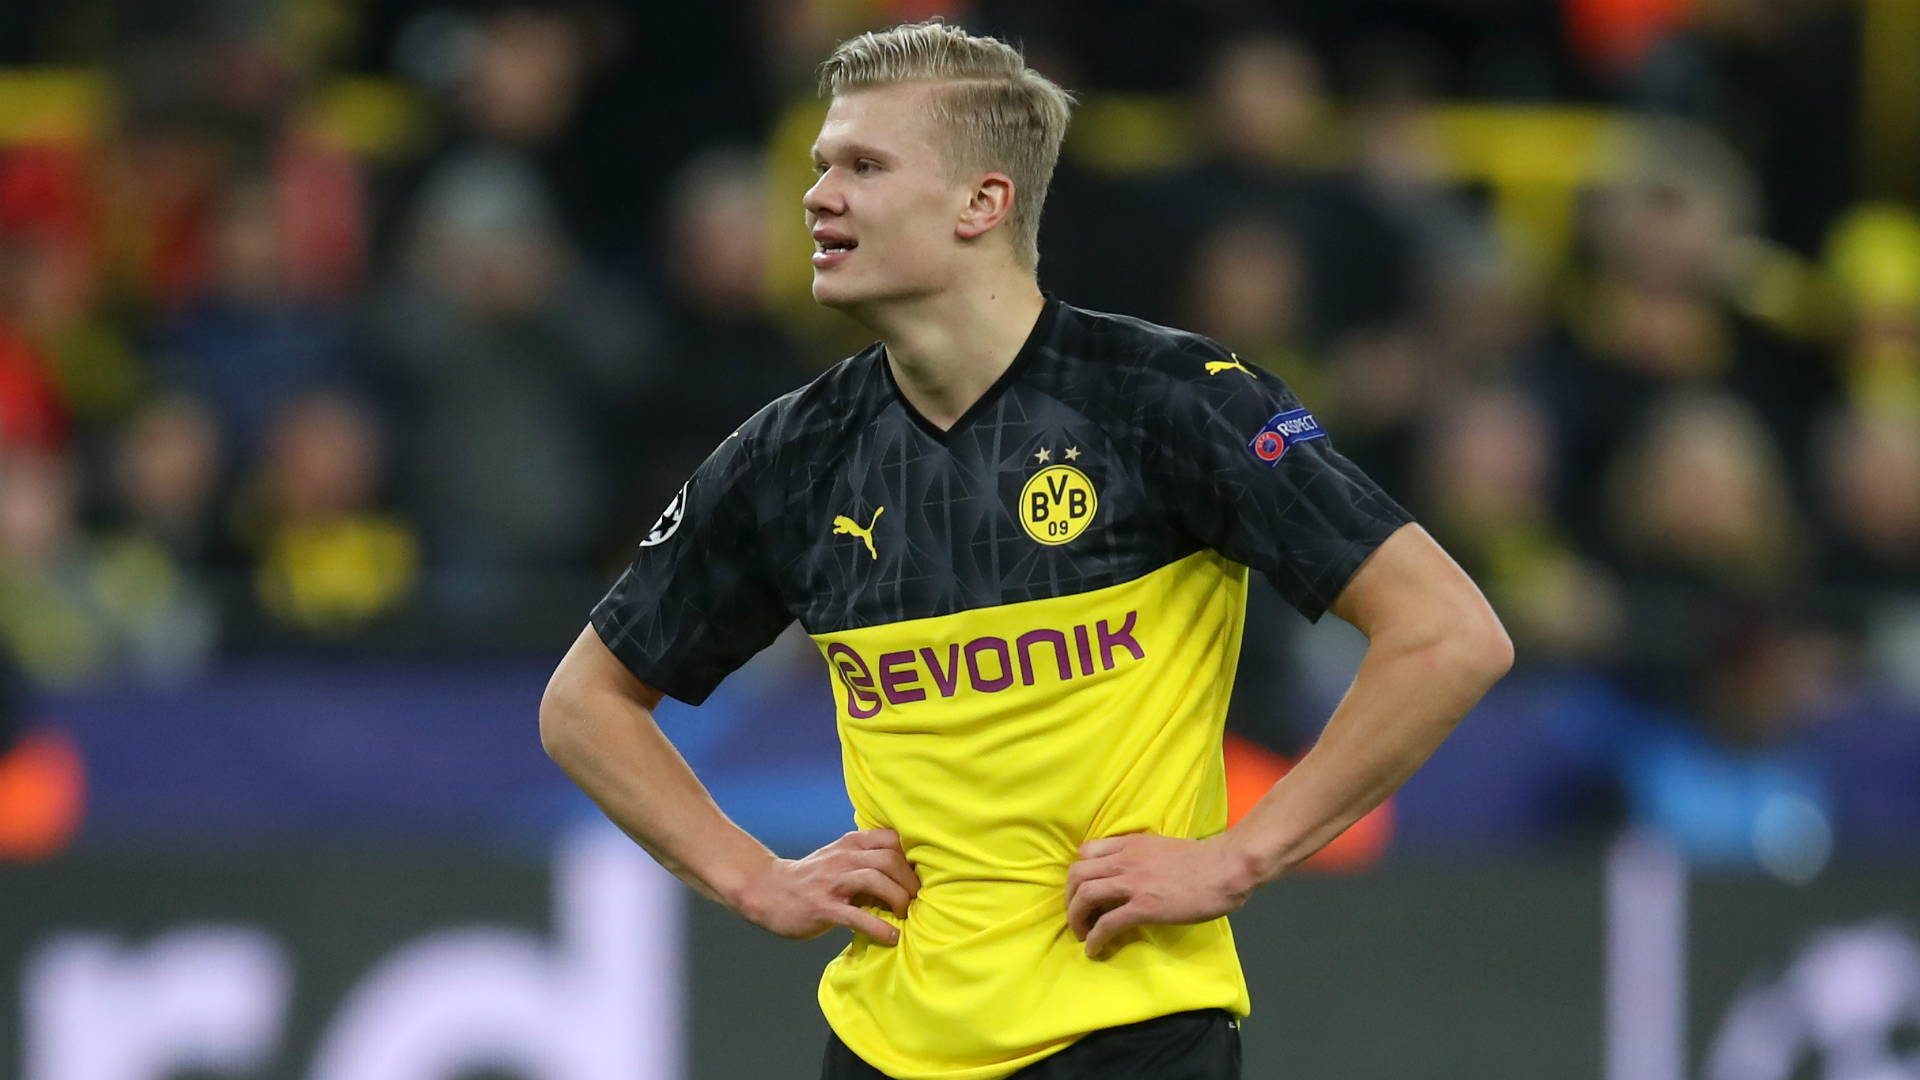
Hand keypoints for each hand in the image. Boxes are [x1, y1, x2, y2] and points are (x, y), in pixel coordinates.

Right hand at [732, 828, 919, 944]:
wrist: (768, 890)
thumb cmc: (811, 878)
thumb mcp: (839, 858)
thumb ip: (867, 859)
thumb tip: (906, 873)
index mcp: (851, 844)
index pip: (892, 839)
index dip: (913, 857)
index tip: (922, 875)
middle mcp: (843, 858)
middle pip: (889, 859)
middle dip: (910, 881)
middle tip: (918, 899)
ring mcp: (832, 882)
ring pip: (875, 880)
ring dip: (898, 898)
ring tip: (906, 915)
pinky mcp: (823, 908)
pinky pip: (857, 916)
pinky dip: (879, 927)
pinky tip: (892, 937)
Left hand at [1065, 832, 1258, 956]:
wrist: (1225, 869)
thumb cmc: (1201, 860)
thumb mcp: (1161, 848)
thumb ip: (1140, 857)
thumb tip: (1129, 875)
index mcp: (1129, 844)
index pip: (1086, 852)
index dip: (1079, 873)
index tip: (1083, 889)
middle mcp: (1124, 860)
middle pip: (1077, 874)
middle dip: (1069, 898)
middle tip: (1077, 915)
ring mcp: (1132, 884)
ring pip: (1085, 896)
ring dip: (1076, 918)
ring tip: (1081, 934)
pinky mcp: (1144, 907)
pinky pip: (1107, 923)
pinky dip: (1094, 938)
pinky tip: (1094, 949)